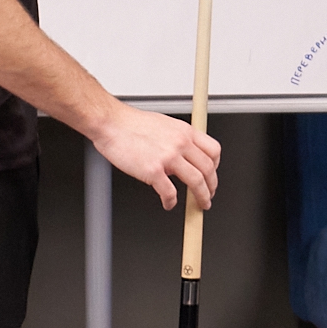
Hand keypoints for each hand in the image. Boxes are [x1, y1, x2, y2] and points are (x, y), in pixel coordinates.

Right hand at [92, 106, 219, 210]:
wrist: (111, 123)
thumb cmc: (130, 123)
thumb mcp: (163, 124)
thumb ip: (177, 138)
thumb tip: (182, 155)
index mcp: (184, 131)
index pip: (213, 150)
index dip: (216, 166)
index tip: (212, 174)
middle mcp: (180, 143)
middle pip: (208, 169)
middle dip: (212, 186)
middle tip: (209, 195)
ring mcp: (168, 157)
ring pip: (196, 182)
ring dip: (201, 197)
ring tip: (199, 204)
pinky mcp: (153, 171)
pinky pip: (170, 192)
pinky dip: (171, 202)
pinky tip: (168, 204)